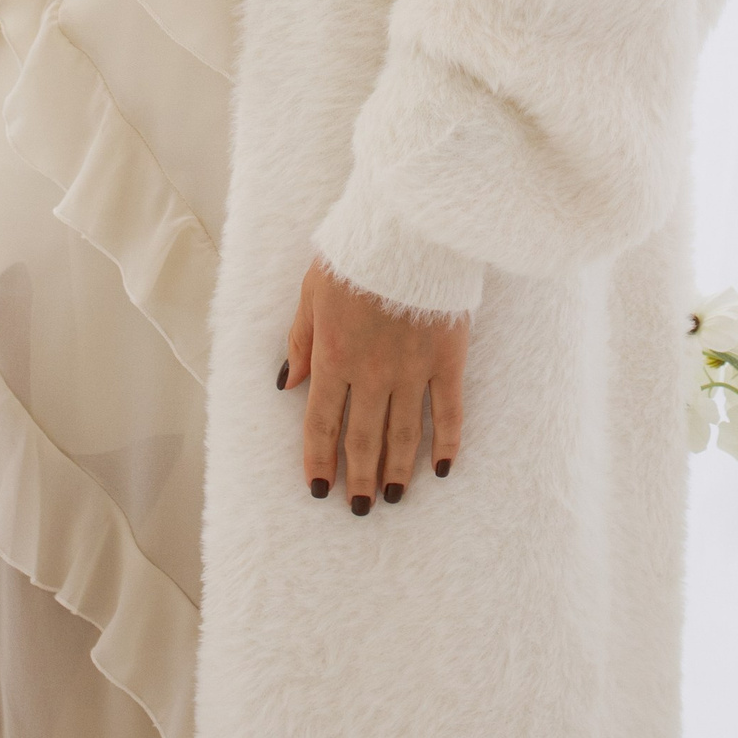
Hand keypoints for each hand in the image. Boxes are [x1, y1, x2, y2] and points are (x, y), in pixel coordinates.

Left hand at [279, 258, 467, 511]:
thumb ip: (301, 340)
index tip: (320, 490)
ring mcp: (412, 370)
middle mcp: (371, 374)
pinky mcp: (447, 359)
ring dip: (397, 471)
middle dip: (358, 478)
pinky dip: (446, 444)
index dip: (319, 460)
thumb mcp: (312, 291)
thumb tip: (290, 383)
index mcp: (333, 357)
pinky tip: (442, 469)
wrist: (406, 229)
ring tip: (394, 498)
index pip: (321, 424)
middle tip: (360, 508)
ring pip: (403, 435)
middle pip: (362, 439)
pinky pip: (448, 412)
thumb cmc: (354, 255)